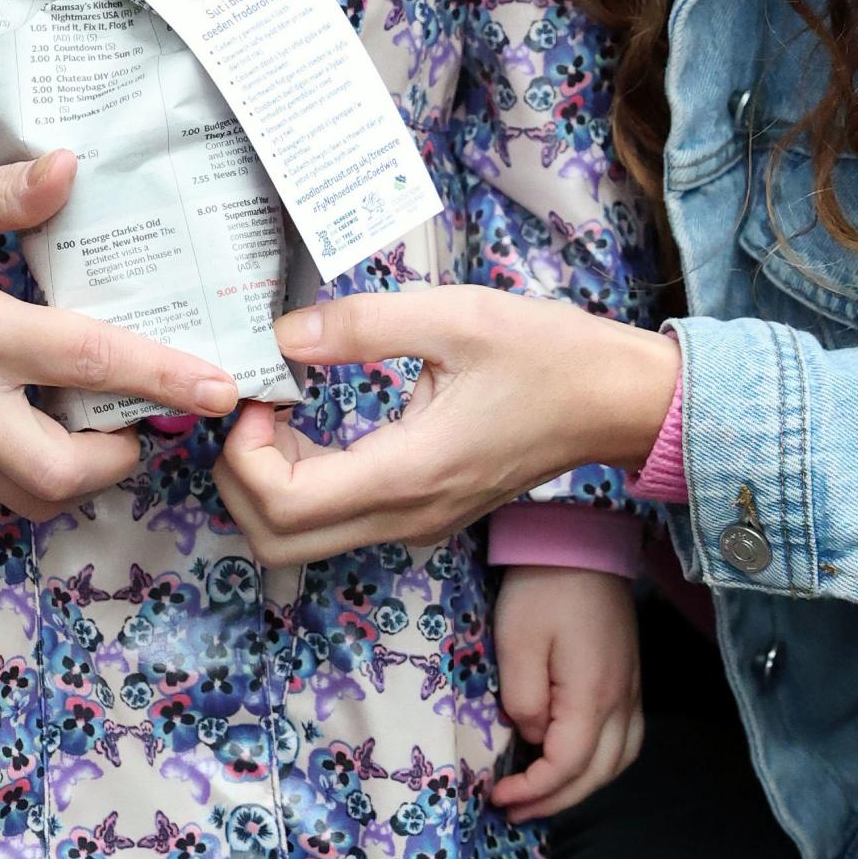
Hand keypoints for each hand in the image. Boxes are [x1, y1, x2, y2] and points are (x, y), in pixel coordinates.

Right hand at [0, 147, 236, 521]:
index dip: (162, 378)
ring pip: (23, 491)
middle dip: (123, 458)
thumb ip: (9, 192)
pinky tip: (41, 410)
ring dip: (76, 469)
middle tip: (149, 416)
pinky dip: (28, 458)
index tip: (220, 387)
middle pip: (62, 473)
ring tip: (102, 418)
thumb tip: (72, 167)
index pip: (87, 363)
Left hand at [213, 287, 679, 566]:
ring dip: (269, 485)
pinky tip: (316, 428)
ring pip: (301, 542)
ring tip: (285, 413)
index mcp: (409, 472)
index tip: (262, 395)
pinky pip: (337, 526)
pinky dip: (302, 488)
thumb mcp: (456, 316)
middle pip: (275, 541)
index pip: (283, 505)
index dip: (245, 454)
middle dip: (240, 478)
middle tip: (258, 408)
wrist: (617, 403)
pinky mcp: (422, 518)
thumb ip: (363, 324)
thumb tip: (283, 335)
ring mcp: (414, 526)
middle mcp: (406, 517)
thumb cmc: (548, 356)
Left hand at [490, 566, 643, 818]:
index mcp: (592, 697)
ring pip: (620, 760)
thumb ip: (522, 700)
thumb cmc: (542, 589)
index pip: (568, 766)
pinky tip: (575, 762)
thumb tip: (531, 735)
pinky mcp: (630, 678)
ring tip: (544, 795)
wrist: (582, 542)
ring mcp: (632, 689)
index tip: (498, 794)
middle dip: (556, 801)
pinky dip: (602, 763)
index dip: (534, 790)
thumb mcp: (515, 643)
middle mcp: (621, 700)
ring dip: (584, 786)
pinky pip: (627, 738)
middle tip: (515, 810)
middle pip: (598, 774)